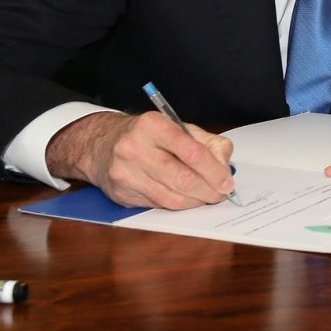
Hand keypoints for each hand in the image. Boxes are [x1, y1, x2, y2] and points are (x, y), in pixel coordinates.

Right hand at [46, 111, 235, 208]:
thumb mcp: (179, 128)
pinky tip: (186, 199)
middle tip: (221, 194)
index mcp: (153, 125)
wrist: (102, 145)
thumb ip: (209, 143)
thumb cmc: (148, 136)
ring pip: (172, 197)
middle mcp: (135, 147)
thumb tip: (224, 168)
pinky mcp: (121, 192)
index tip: (227, 182)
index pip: (193, 153)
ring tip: (206, 197)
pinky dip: (179, 205)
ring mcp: (125, 172)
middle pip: (184, 179)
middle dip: (209, 191)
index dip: (215, 172)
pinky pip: (159, 205)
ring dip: (196, 202)